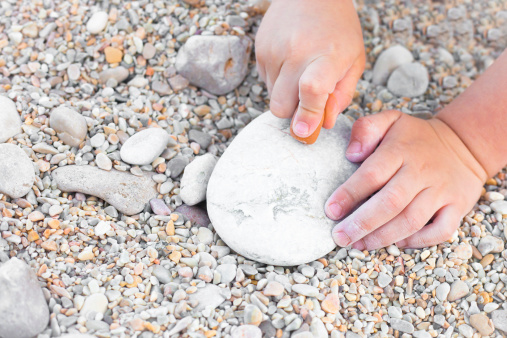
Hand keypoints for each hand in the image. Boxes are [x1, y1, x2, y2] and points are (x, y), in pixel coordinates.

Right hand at [255, 0, 364, 137]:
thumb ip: (342, 94)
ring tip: (301, 72)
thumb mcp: (354, 60)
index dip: (307, 115)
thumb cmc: (338, 29)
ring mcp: (274, 51)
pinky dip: (278, 80)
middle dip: (293, 112)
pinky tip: (290, 63)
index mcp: (326, 56)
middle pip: (282, 106)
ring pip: (272, 97)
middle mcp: (296, 53)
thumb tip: (325, 123)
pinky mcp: (260, 50)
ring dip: (286, 94)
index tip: (303, 132)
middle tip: (308, 102)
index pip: (312, 90)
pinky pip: (265, 82)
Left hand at [325, 110, 487, 249]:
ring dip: (384, 237)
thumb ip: (366, 129)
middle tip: (340, 237)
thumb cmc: (415, 137)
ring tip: (360, 245)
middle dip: (362, 223)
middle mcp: (421, 171)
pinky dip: (420, 241)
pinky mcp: (458, 205)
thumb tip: (351, 154)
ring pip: (412, 220)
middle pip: (391, 202)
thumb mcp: (390, 120)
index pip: (372, 174)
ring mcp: (442, 190)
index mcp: (400, 150)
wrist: (463, 143)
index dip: (349, 194)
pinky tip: (398, 244)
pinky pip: (441, 230)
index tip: (331, 211)